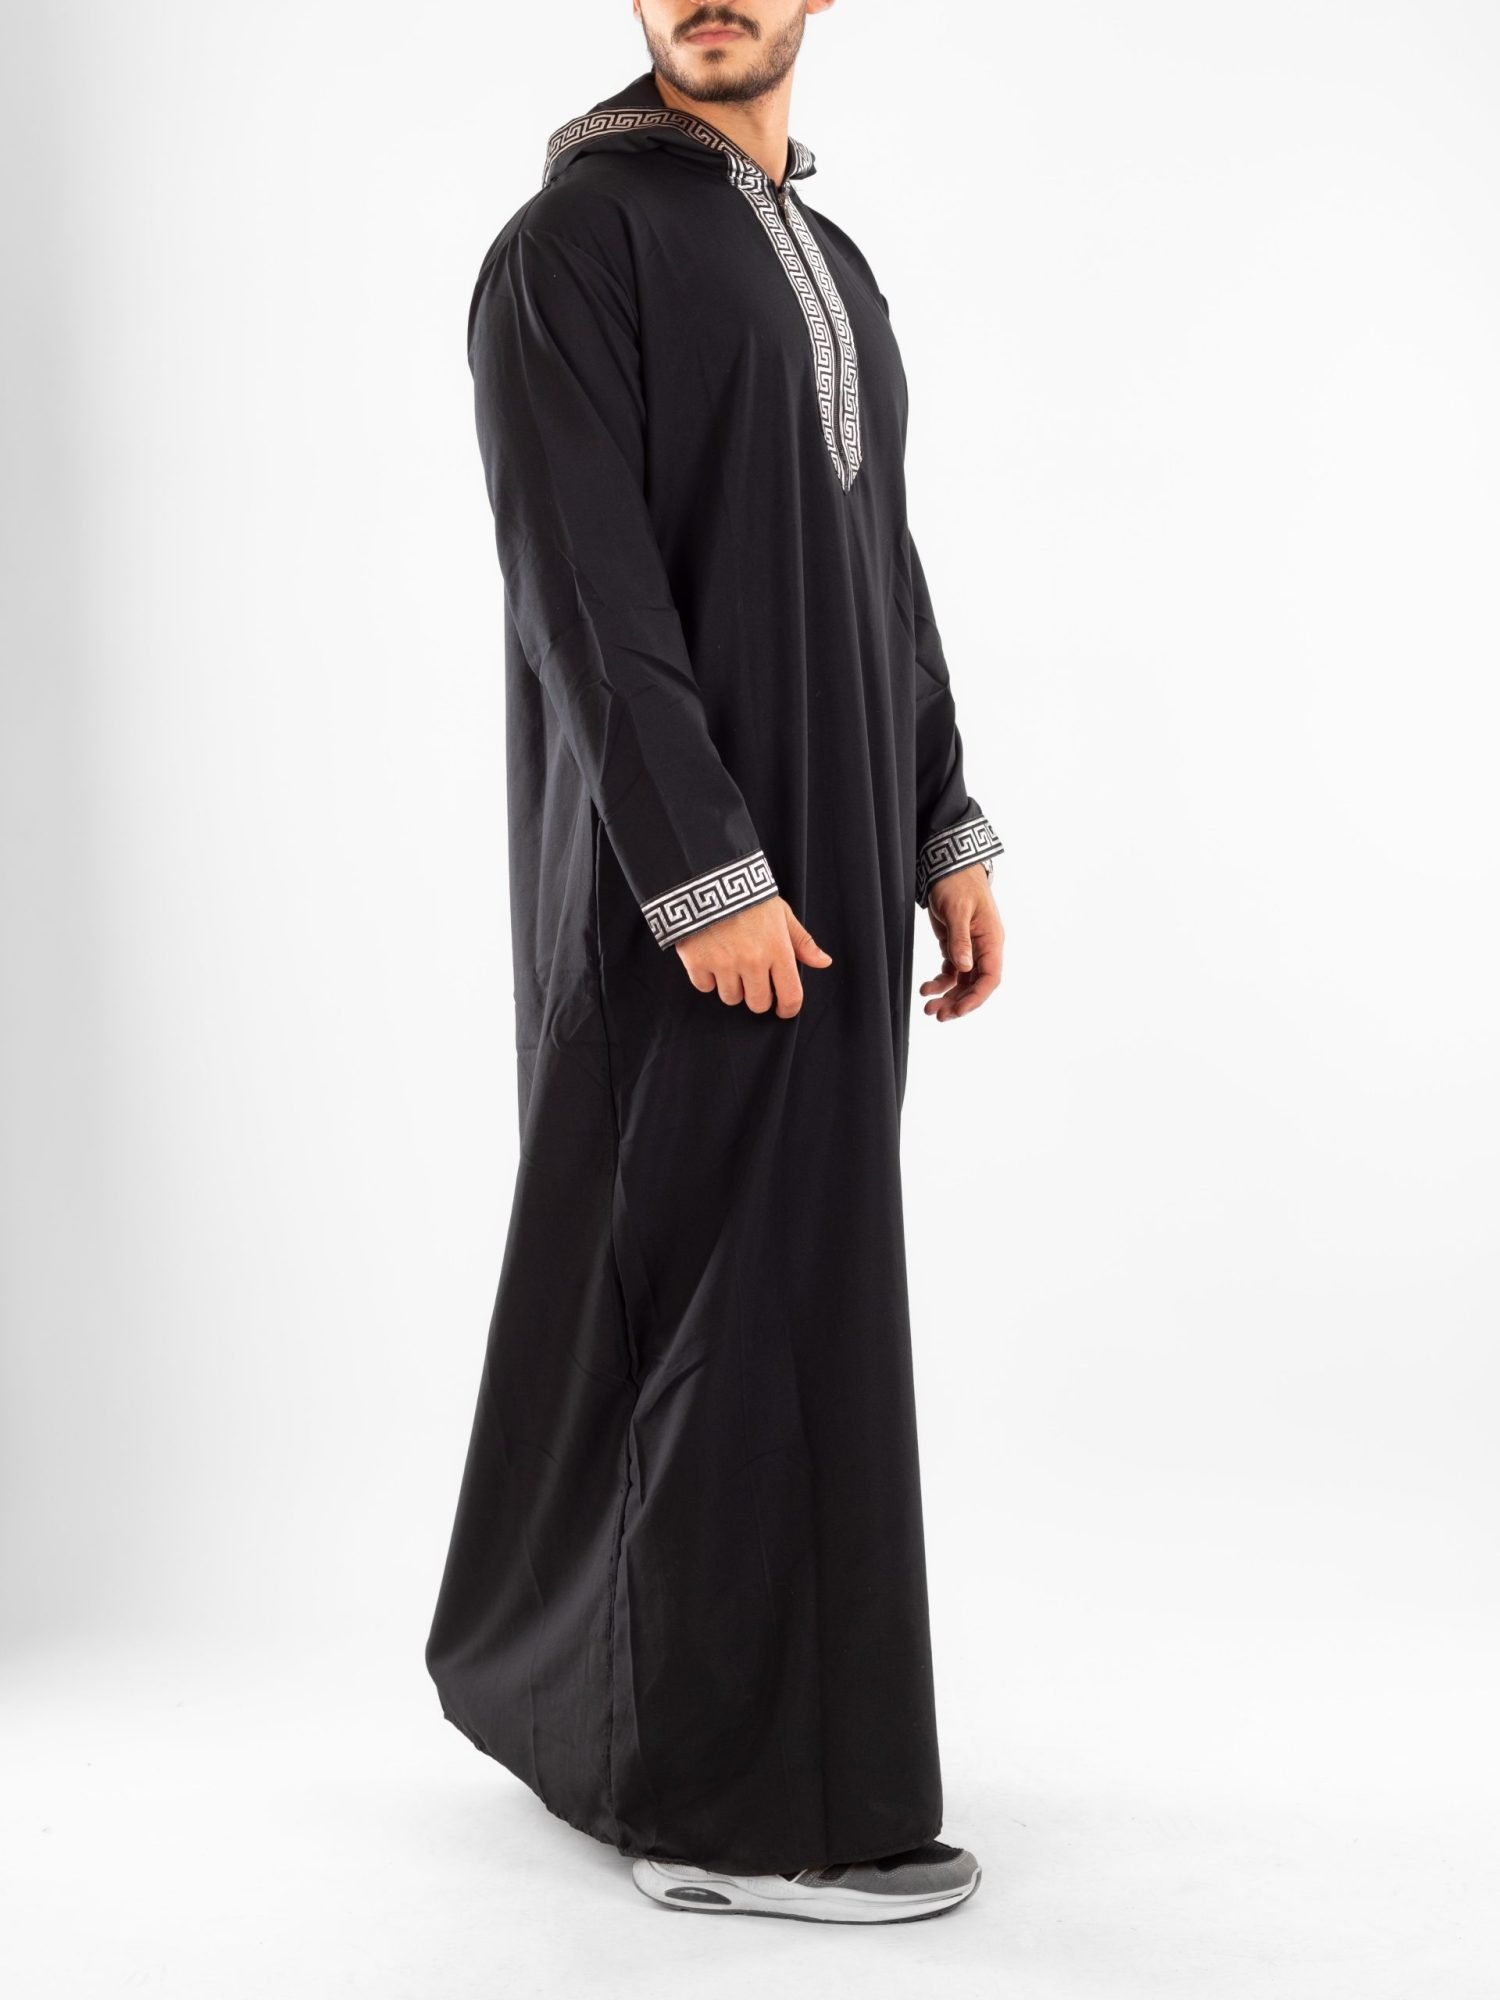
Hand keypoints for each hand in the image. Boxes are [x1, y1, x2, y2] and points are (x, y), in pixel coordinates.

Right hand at [675, 897, 831, 1015]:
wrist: (707, 877)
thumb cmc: (749, 895)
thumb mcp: (781, 913)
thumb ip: (802, 942)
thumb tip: (824, 962)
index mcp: (778, 950)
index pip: (790, 996)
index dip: (788, 1009)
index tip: (783, 1008)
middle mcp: (753, 961)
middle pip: (758, 1004)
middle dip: (757, 996)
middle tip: (752, 979)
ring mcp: (724, 964)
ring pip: (731, 998)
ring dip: (731, 986)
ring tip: (729, 963)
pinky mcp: (697, 962)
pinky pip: (705, 987)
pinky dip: (707, 978)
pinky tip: (709, 958)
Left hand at [920, 865, 1003, 1020]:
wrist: (949, 866)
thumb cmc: (958, 883)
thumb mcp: (958, 910)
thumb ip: (960, 940)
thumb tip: (965, 967)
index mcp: (991, 940)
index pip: (990, 978)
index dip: (976, 997)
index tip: (958, 1010)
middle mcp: (983, 948)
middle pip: (975, 985)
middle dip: (958, 1002)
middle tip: (937, 1015)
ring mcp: (970, 948)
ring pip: (963, 982)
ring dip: (948, 996)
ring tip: (928, 1008)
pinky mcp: (956, 945)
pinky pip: (951, 972)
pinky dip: (940, 983)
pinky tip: (926, 988)